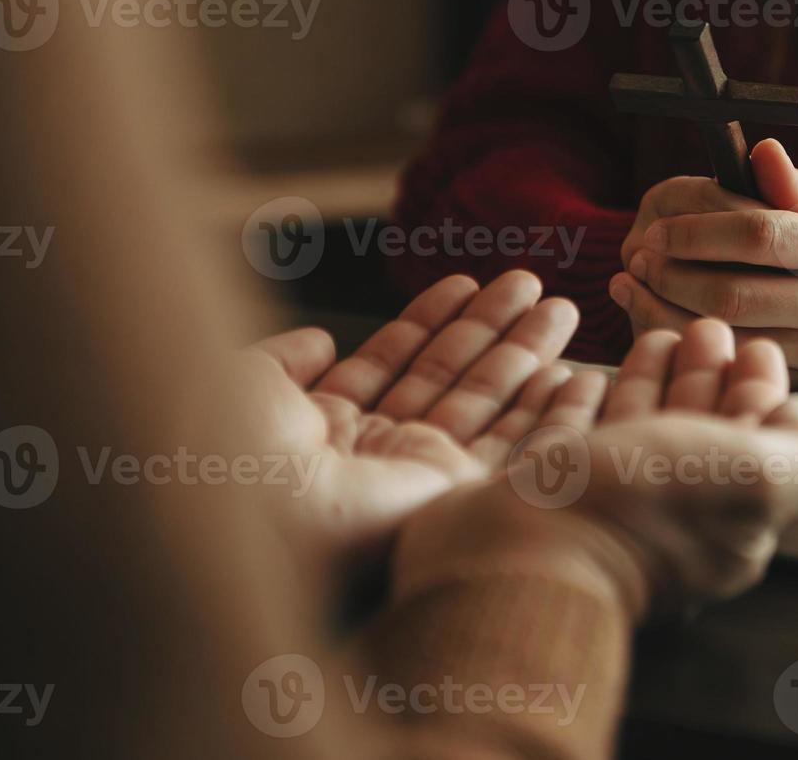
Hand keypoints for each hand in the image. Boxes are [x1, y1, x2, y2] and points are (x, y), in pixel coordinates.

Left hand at [240, 271, 581, 566]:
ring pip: (485, 403)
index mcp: (324, 429)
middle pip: (448, 377)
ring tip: (560, 307)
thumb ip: (283, 359)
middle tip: (529, 282)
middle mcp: (376, 453)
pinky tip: (567, 374)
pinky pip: (510, 447)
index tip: (463, 284)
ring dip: (524, 354)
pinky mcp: (455, 496)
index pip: (392, 364)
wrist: (252, 515)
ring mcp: (417, 475)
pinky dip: (544, 412)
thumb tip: (319, 341)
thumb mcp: (245, 383)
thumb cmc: (229, 449)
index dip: (429, 321)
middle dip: (491, 327)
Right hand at [390, 320, 797, 621]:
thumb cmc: (640, 509)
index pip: (752, 448)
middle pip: (693, 436)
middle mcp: (665, 522)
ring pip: (632, 433)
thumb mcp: (753, 476)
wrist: (519, 552)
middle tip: (705, 329)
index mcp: (726, 523)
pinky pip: (565, 441)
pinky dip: (580, 403)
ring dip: (650, 381)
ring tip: (655, 335)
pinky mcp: (535, 496)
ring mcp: (597, 510)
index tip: (754, 346)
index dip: (758, 394)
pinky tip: (583, 375)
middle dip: (705, 378)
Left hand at [611, 139, 797, 386]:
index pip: (761, 235)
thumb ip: (795, 187)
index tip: (661, 229)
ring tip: (632, 285)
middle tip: (639, 258)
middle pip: (733, 295)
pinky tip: (656, 317)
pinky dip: (688, 340)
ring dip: (664, 311)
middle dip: (672, 275)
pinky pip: (733, 364)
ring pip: (725, 337)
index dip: (700, 232)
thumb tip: (760, 151)